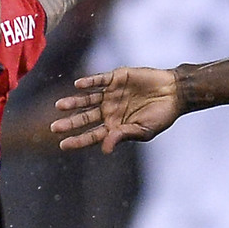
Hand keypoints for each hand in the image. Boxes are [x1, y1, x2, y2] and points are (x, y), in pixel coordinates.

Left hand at [53, 67, 182, 152]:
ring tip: (59, 106)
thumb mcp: (143, 130)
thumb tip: (105, 149)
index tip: (63, 144)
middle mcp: (109, 111)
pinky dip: (89, 82)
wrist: (175, 92)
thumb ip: (123, 136)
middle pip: (85, 118)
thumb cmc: (162, 115)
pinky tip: (79, 85)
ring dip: (74, 102)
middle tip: (54, 127)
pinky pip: (99, 80)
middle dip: (70, 122)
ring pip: (87, 99)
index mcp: (114, 126)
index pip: (92, 135)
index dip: (77, 140)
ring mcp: (111, 94)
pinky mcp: (116, 78)